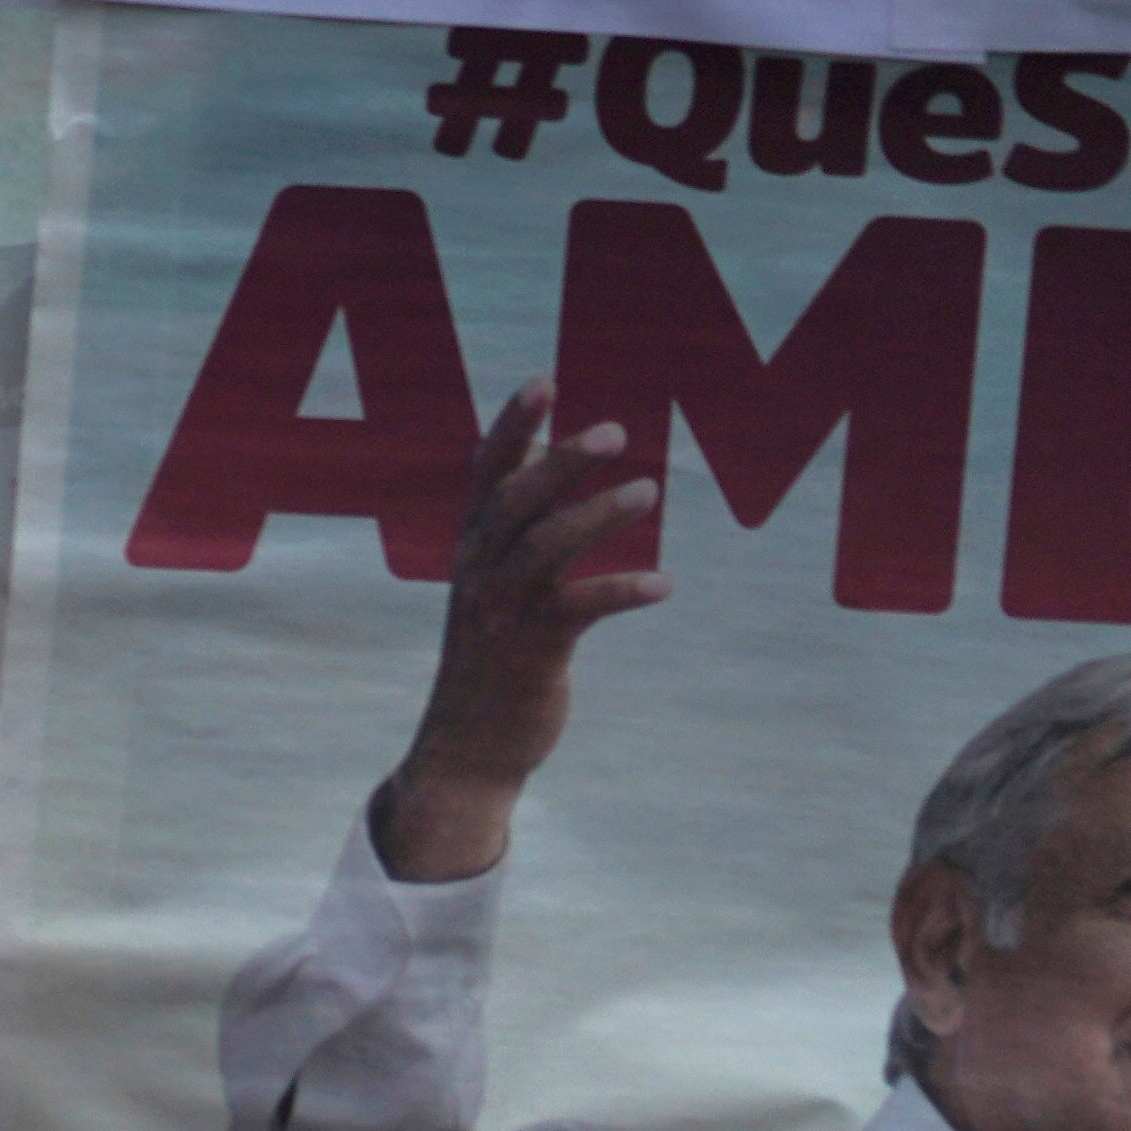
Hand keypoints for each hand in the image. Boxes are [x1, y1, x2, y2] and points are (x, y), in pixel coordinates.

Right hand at [372, 382, 661, 885]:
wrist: (467, 750)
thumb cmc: (495, 659)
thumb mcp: (498, 584)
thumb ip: (522, 525)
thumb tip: (551, 456)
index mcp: (473, 550)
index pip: (487, 475)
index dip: (513, 427)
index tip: (543, 381)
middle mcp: (479, 574)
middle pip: (515, 502)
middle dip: (561, 463)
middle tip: (614, 431)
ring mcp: (501, 613)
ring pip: (544, 549)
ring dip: (596, 517)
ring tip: (648, 492)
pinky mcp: (530, 653)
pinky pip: (577, 611)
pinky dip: (621, 592)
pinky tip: (664, 584)